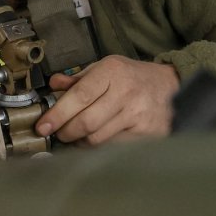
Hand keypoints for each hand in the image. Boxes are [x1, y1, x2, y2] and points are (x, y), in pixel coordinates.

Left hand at [36, 56, 179, 145]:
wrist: (172, 87)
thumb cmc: (134, 78)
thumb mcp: (108, 68)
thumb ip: (79, 78)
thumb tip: (54, 84)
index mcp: (113, 71)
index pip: (79, 96)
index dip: (58, 114)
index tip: (43, 126)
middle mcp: (126, 92)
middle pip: (86, 121)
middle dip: (66, 132)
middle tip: (58, 133)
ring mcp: (137, 114)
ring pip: (97, 138)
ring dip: (80, 141)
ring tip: (76, 136)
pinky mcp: (145, 132)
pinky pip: (112, 145)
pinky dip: (99, 146)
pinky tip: (97, 140)